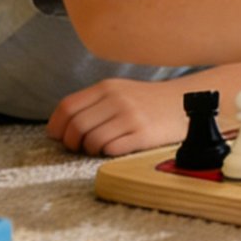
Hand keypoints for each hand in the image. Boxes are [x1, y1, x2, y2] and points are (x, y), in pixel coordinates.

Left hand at [47, 77, 187, 156]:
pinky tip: (114, 148)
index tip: (59, 136)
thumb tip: (60, 126)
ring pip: (92, 140)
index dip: (57, 126)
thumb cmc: (145, 102)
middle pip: (76, 126)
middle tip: (78, 147)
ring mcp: (131, 116)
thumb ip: (92, 103)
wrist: (183, 103)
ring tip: (97, 148)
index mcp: (107, 87)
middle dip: (71, 142)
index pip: (67, 107)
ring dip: (89, 150)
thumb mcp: (119, 91)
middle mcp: (118, 99)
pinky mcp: (144, 134)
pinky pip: (111, 149)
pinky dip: (107, 153)